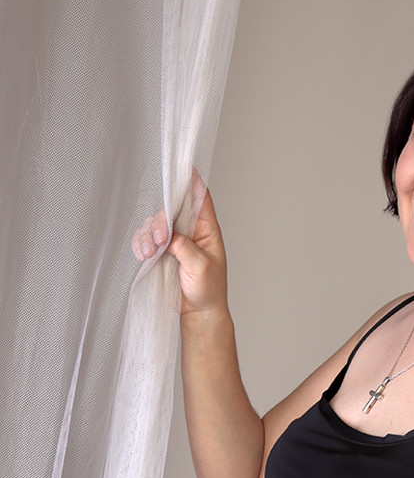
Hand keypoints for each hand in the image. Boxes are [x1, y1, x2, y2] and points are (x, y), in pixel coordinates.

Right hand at [131, 173, 227, 317]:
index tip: (184, 166)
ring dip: (148, 235)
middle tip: (160, 238)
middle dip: (160, 220)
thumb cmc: (208, 289)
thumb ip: (185, 247)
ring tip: (150, 253)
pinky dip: (141, 244)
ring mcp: (175, 241)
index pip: (200, 198)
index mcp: (207, 229)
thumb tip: (169, 235)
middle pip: (171, 209)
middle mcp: (190, 231)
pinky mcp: (162, 252)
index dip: (192, 181)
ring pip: (155, 224)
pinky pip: (146, 239)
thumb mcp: (201, 267)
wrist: (198, 312)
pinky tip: (144, 255)